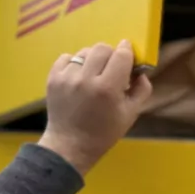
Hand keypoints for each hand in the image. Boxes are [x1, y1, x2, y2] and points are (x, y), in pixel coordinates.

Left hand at [37, 40, 152, 175]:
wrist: (70, 145)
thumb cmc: (104, 132)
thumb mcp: (131, 114)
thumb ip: (141, 90)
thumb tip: (141, 72)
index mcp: (108, 88)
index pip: (121, 54)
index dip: (128, 52)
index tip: (129, 56)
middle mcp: (86, 79)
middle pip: (102, 48)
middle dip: (111, 55)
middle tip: (112, 69)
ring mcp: (67, 78)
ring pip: (85, 52)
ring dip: (93, 60)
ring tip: (93, 75)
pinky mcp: (53, 79)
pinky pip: (67, 58)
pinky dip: (75, 63)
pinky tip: (79, 77)